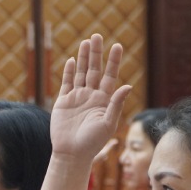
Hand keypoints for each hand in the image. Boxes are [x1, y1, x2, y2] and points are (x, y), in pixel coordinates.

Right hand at [50, 34, 131, 164]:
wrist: (72, 154)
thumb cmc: (93, 142)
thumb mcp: (108, 123)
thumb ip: (116, 104)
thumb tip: (127, 86)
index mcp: (104, 100)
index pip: (110, 76)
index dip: (113, 61)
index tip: (117, 46)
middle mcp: (91, 96)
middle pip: (94, 70)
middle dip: (96, 54)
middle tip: (97, 36)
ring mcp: (77, 98)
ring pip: (80, 73)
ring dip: (82, 58)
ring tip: (86, 42)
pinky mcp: (63, 102)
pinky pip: (66, 83)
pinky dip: (68, 72)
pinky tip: (70, 61)